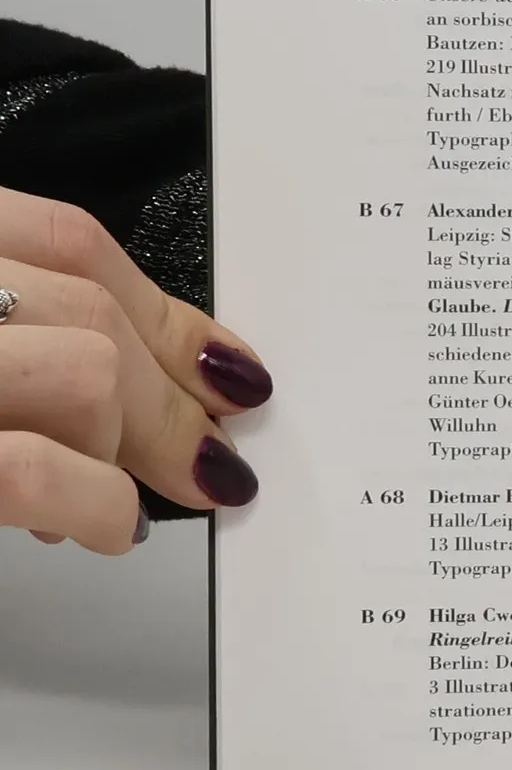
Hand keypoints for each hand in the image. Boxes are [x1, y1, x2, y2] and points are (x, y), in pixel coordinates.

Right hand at [0, 188, 267, 552]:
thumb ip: (25, 323)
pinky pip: (37, 469)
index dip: (162, 313)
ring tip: (117, 501)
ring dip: (128, 449)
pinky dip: (94, 502)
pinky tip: (104, 526)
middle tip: (212, 459)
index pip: (69, 243)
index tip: (229, 366)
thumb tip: (124, 384)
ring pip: (89, 378)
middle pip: (95, 315)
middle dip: (171, 399)